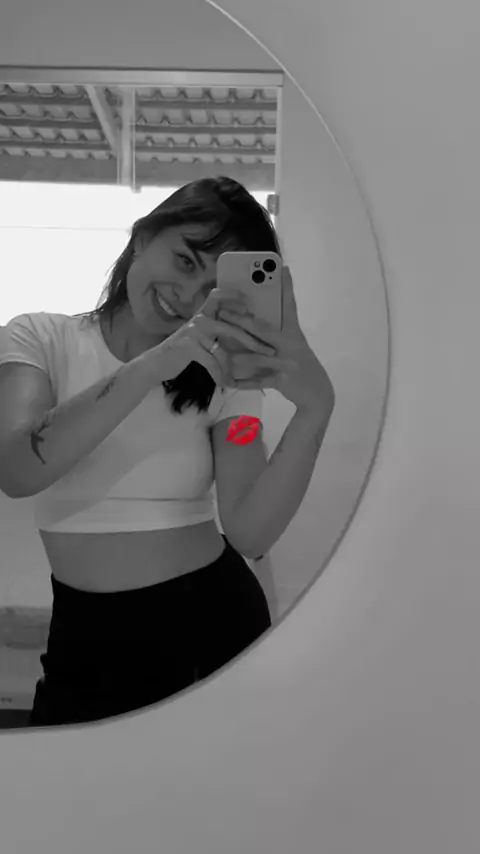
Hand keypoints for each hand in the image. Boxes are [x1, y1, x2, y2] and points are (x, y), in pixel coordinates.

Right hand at [146, 287, 275, 388]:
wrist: (157, 363)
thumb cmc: (182, 351)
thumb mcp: (200, 337)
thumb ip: (217, 331)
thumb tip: (244, 331)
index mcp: (204, 314)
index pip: (218, 296)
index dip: (234, 295)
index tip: (250, 304)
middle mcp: (200, 319)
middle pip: (232, 327)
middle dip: (253, 341)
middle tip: (269, 351)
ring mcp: (194, 332)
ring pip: (223, 350)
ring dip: (234, 367)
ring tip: (242, 379)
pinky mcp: (189, 347)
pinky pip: (211, 362)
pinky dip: (218, 375)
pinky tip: (224, 384)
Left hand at [218, 266, 334, 415]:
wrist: (317, 393)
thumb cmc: (299, 364)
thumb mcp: (293, 344)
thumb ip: (275, 334)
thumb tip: (248, 322)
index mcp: (293, 332)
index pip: (290, 306)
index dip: (287, 287)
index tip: (283, 267)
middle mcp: (291, 344)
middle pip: (263, 329)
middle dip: (242, 320)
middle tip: (223, 311)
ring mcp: (287, 362)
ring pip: (259, 356)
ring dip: (240, 354)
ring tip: (222, 349)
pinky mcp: (283, 380)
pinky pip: (259, 381)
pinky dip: (244, 382)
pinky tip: (229, 381)